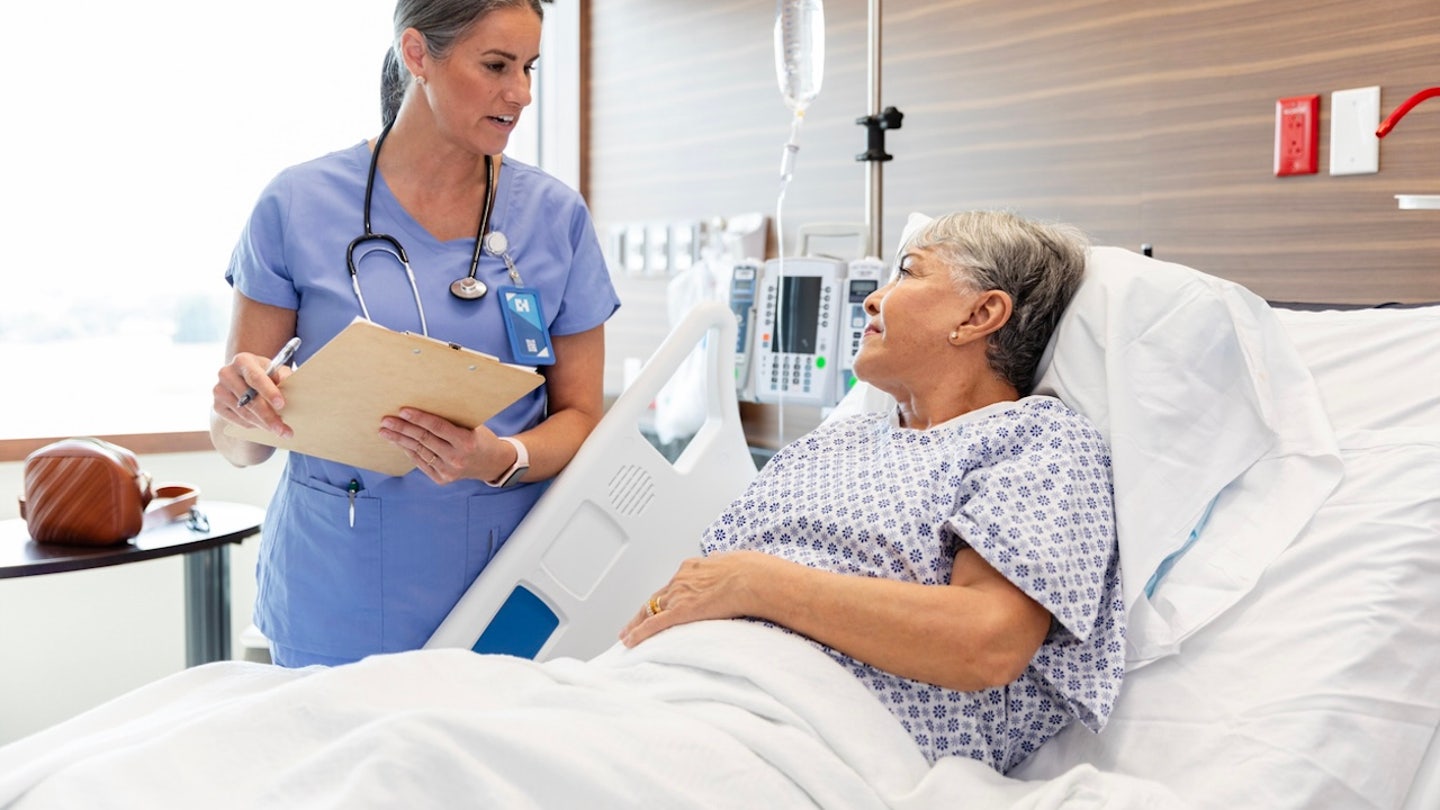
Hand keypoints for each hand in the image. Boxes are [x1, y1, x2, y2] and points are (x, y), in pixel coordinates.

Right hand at [213, 352, 294, 437]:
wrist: (245, 379)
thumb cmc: (266, 374)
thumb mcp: (277, 371)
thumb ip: (285, 378)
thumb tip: (293, 390)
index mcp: (243, 361)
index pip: (256, 377)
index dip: (269, 392)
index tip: (281, 405)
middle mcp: (227, 373)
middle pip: (249, 399)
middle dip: (269, 416)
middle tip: (284, 430)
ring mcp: (219, 390)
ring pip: (245, 413)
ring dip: (264, 425)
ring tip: (282, 432)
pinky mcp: (217, 405)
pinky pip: (238, 420)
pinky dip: (254, 425)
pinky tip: (266, 427)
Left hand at [379, 407, 509, 484]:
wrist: (491, 463)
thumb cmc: (480, 438)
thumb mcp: (472, 426)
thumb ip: (450, 421)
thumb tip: (422, 408)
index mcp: (466, 442)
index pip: (437, 428)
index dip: (419, 418)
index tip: (402, 410)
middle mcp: (456, 459)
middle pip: (424, 440)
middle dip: (402, 429)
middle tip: (386, 420)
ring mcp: (448, 471)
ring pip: (418, 451)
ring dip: (400, 440)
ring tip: (385, 431)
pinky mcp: (441, 479)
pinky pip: (420, 462)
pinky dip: (408, 451)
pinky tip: (398, 442)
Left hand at [620, 551, 773, 646]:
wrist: (751, 578)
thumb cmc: (750, 571)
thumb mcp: (732, 563)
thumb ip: (722, 568)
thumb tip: (723, 566)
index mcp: (693, 567)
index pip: (674, 584)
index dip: (665, 596)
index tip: (662, 603)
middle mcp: (681, 579)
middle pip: (657, 597)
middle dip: (645, 610)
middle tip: (633, 621)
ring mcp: (679, 595)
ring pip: (650, 610)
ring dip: (636, 624)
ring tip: (627, 635)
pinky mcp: (680, 611)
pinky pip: (653, 624)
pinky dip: (639, 634)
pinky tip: (629, 641)